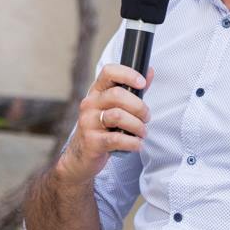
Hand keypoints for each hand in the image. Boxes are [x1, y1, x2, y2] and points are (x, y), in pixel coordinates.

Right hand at [56, 65, 150, 184]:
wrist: (80, 157)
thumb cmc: (102, 129)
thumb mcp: (113, 107)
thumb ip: (132, 91)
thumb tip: (149, 71)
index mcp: (96, 92)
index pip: (109, 72)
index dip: (127, 74)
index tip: (142, 83)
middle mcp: (90, 104)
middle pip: (117, 95)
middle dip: (139, 107)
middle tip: (146, 117)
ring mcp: (88, 122)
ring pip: (118, 116)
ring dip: (137, 125)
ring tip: (142, 133)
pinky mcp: (92, 142)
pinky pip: (116, 139)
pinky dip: (132, 142)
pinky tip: (137, 144)